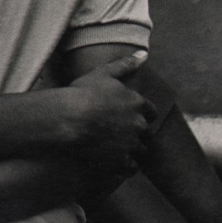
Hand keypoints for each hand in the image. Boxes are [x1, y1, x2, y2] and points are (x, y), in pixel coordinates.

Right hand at [64, 51, 155, 183]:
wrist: (71, 118)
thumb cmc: (84, 93)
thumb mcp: (103, 73)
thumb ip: (125, 64)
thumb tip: (143, 54)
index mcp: (136, 103)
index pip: (150, 111)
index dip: (141, 114)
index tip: (130, 116)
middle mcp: (138, 124)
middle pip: (146, 133)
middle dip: (137, 133)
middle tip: (120, 133)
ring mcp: (131, 144)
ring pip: (139, 151)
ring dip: (131, 150)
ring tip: (116, 149)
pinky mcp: (121, 161)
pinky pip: (130, 168)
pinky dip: (124, 166)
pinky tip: (113, 162)